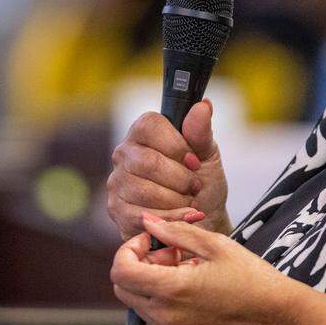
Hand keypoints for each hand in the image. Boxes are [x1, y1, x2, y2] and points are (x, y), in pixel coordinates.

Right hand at [106, 100, 230, 238]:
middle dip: (181, 179)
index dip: (176, 146)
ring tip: (189, 201)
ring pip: (145, 191)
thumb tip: (203, 106)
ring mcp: (117, 182)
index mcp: (143, 132)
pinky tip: (182, 216)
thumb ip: (201, 132)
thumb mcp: (208, 155)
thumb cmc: (202, 182)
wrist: (203, 218)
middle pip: (149, 162)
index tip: (194, 161)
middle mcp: (124, 153)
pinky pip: (141, 215)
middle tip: (196, 186)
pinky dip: (170, 218)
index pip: (150, 126)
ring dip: (177, 201)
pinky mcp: (117, 210)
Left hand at [110, 214, 300, 324]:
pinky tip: (194, 286)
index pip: (120, 271)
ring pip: (139, 304)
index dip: (128, 250)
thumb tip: (149, 222)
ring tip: (186, 268)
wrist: (280, 318)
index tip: (152, 240)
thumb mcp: (215, 245)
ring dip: (151, 282)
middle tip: (169, 252)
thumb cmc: (253, 279)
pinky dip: (164, 299)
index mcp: (172, 290)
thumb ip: (175, 232)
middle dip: (138, 264)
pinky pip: (158, 319)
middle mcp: (167, 317)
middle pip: (123, 289)